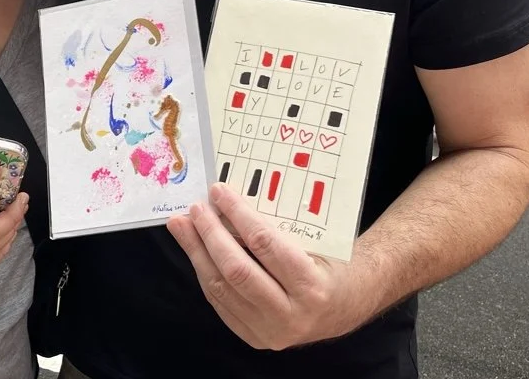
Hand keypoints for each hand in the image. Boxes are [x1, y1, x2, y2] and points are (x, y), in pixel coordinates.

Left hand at [167, 183, 375, 349]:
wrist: (345, 305)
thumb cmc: (329, 264)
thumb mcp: (314, 242)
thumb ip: (275, 229)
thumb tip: (228, 202)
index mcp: (311, 286)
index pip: (264, 244)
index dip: (237, 214)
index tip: (219, 191)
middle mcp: (290, 315)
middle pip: (237, 270)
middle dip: (210, 234)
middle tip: (196, 208)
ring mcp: (270, 332)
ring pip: (222, 288)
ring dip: (197, 253)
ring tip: (183, 226)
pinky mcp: (254, 338)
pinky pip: (220, 303)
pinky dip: (205, 272)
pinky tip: (195, 251)